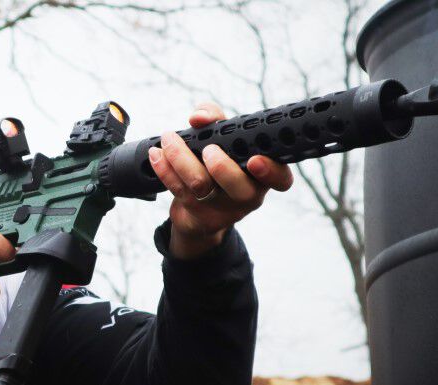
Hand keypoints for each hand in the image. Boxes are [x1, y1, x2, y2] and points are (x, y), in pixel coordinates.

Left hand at [148, 102, 293, 258]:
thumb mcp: (225, 139)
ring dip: (181, 159)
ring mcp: (221, 207)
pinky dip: (163, 169)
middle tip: (208, 150)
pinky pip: (177, 189)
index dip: (271, 172)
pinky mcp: (196, 213)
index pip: (281, 179)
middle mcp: (247, 194)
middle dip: (222, 167)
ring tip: (169, 139)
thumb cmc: (220, 162)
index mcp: (263, 176)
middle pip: (239, 188)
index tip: (255, 160)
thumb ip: (216, 118)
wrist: (201, 209)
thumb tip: (199, 117)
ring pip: (202, 186)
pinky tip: (156, 153)